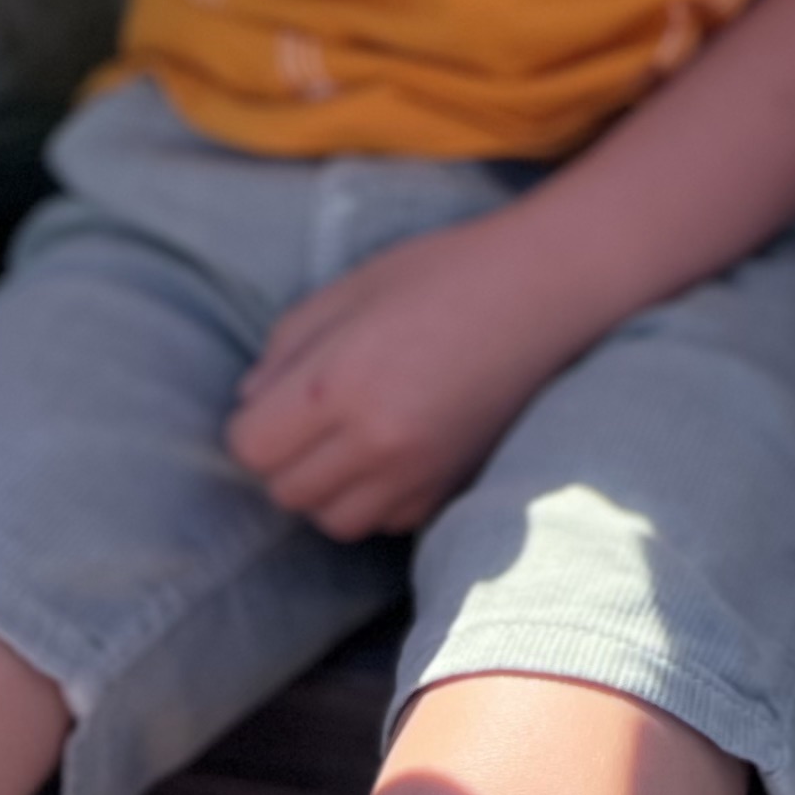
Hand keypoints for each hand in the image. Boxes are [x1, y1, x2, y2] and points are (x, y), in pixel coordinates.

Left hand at [226, 211, 591, 540]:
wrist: (545, 289)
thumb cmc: (443, 273)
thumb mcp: (349, 289)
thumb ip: (285, 346)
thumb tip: (249, 402)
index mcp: (338, 382)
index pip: (251, 448)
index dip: (254, 425)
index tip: (275, 401)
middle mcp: (375, 440)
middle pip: (287, 492)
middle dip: (285, 460)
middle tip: (310, 418)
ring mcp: (419, 471)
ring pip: (333, 521)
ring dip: (327, 488)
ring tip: (348, 441)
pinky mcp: (454, 485)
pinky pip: (388, 520)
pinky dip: (377, 496)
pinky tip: (393, 451)